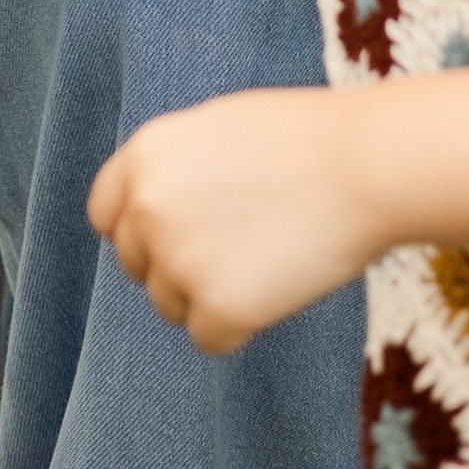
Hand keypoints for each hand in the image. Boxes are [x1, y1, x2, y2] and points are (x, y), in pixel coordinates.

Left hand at [88, 89, 386, 351]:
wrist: (362, 167)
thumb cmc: (302, 140)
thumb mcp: (215, 129)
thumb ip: (173, 169)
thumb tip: (152, 210)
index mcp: (143, 156)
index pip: (105, 215)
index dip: (139, 229)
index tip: (174, 236)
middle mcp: (146, 209)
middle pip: (135, 265)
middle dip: (174, 265)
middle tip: (234, 249)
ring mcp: (178, 261)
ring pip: (171, 305)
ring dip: (207, 295)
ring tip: (264, 259)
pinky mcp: (216, 308)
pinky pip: (208, 338)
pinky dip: (239, 325)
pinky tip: (275, 287)